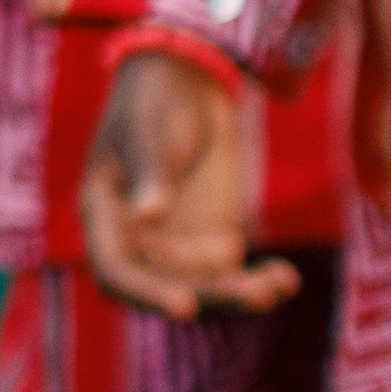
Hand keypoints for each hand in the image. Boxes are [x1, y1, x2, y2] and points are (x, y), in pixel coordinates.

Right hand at [79, 44, 297, 321]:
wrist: (185, 85)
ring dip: (238, 295)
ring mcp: (174, 247)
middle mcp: (135, 242)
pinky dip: (258, 281)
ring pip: (203, 290)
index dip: (146, 293)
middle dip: (208, 298)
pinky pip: (232, 276)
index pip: (116, 272)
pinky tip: (285, 278)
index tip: (185, 305)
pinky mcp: (211, 244)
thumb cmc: (153, 103)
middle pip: (164, 289)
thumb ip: (151, 174)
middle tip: (253, 295)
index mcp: (104, 216)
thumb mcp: (149, 133)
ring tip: (277, 285)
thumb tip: (147, 217)